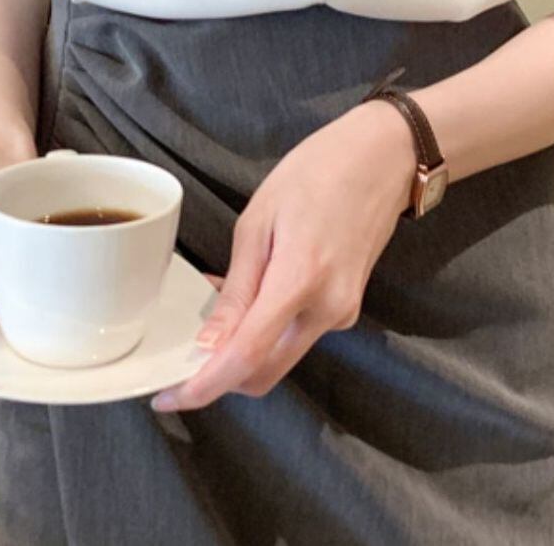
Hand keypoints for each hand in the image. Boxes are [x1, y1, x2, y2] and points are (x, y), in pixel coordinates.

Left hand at [149, 97, 414, 412]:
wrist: (384, 157)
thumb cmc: (319, 170)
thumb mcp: (260, 218)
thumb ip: (237, 287)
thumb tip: (209, 341)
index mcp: (300, 279)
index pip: (246, 355)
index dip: (205, 385)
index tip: (170, 396)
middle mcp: (328, 308)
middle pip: (264, 372)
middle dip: (220, 379)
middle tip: (181, 362)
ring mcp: (343, 312)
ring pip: (281, 357)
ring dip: (243, 351)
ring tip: (214, 312)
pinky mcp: (347, 307)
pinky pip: (298, 334)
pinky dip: (268, 330)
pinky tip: (250, 298)